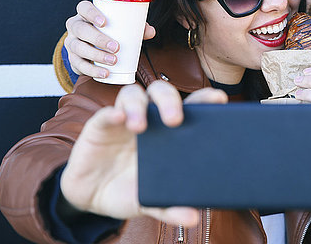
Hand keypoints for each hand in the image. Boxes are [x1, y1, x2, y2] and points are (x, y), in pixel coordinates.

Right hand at [60, 81, 227, 225]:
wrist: (92, 197)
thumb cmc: (130, 189)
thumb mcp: (152, 200)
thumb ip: (171, 208)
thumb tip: (192, 218)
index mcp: (169, 131)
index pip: (189, 106)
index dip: (203, 98)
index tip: (218, 99)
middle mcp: (149, 118)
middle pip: (161, 92)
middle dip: (170, 100)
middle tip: (175, 120)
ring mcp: (124, 119)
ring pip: (133, 95)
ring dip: (138, 106)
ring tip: (139, 126)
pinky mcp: (100, 125)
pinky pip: (105, 112)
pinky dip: (111, 112)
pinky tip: (117, 118)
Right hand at [65, 0, 155, 77]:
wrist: (96, 48)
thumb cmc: (110, 32)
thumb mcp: (122, 27)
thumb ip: (137, 27)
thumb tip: (151, 31)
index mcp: (85, 14)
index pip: (83, 7)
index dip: (90, 13)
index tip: (104, 22)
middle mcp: (75, 26)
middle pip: (80, 29)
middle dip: (98, 39)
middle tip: (116, 47)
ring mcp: (71, 43)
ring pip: (78, 48)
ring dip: (96, 55)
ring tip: (113, 61)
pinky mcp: (73, 59)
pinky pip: (78, 65)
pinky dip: (92, 70)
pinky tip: (104, 73)